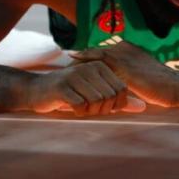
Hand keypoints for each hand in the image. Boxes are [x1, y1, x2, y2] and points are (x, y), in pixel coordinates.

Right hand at [26, 61, 145, 116]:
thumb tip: (142, 107)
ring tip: (82, 108)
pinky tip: (73, 108)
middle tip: (91, 109)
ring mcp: (75, 76)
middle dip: (103, 109)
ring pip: (97, 101)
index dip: (116, 105)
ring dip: (90, 111)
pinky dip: (79, 112)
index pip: (121, 89)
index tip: (104, 107)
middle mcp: (89, 68)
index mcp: (100, 66)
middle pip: (110, 96)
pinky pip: (80, 105)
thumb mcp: (96, 93)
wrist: (36, 90)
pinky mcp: (62, 87)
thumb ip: (119, 100)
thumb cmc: (70, 93)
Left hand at [72, 42, 178, 106]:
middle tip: (69, 59)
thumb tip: (119, 84)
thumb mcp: (142, 77)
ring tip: (69, 62)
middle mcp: (126, 48)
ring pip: (97, 54)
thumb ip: (130, 76)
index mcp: (130, 49)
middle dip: (85, 55)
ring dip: (83, 58)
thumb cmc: (161, 86)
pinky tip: (76, 67)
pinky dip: (88, 63)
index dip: (92, 56)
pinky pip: (100, 62)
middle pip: (99, 51)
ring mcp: (125, 55)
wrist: (173, 86)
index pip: (106, 51)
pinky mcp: (123, 65)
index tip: (79, 60)